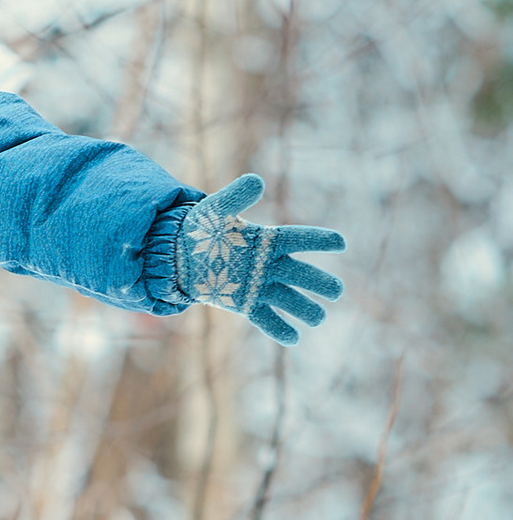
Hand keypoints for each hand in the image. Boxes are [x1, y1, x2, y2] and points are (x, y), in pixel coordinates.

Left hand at [170, 175, 344, 344]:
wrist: (180, 253)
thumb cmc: (203, 227)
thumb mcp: (216, 209)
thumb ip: (236, 196)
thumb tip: (256, 181)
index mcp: (268, 239)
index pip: (299, 239)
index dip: (319, 240)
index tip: (341, 242)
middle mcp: (270, 264)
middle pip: (301, 273)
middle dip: (320, 282)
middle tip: (336, 290)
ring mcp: (259, 285)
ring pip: (289, 299)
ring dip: (305, 308)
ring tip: (318, 318)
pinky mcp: (245, 303)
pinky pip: (267, 318)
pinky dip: (279, 328)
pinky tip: (294, 338)